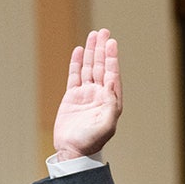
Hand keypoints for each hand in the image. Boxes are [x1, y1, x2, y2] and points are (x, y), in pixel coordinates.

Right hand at [53, 28, 122, 160]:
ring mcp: (85, 95)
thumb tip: (111, 85)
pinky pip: (75, 76)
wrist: (72, 151)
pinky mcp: (72, 97)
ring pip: (89, 68)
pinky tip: (79, 51)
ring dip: (91, 52)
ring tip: (93, 35)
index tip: (111, 43)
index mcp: (110, 100)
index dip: (111, 58)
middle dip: (102, 49)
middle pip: (101, 66)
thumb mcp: (105, 125)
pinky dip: (77, 63)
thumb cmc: (91, 142)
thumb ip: (110, 105)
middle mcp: (99, 95)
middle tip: (104, 32)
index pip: (112, 74)